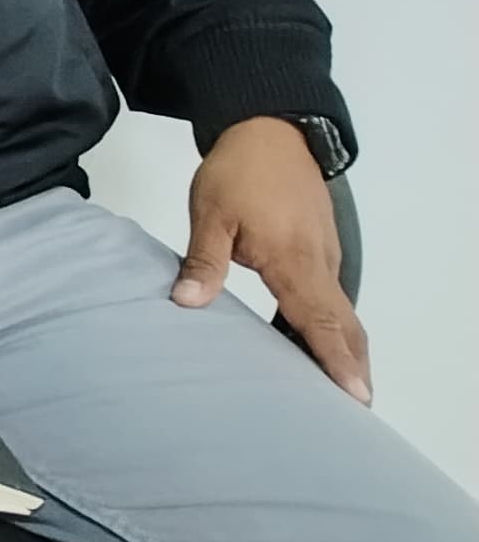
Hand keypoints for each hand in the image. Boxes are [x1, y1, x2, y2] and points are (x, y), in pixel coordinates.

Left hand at [176, 117, 367, 401]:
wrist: (271, 131)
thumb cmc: (240, 170)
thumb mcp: (211, 212)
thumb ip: (204, 259)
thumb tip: (187, 301)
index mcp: (294, 258)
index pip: (321, 318)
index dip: (336, 359)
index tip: (354, 394)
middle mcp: (320, 263)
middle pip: (344, 325)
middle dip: (349, 366)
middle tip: (351, 410)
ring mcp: (325, 257)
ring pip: (340, 313)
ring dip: (340, 350)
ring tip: (330, 393)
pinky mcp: (320, 252)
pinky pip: (330, 298)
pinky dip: (329, 327)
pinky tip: (307, 347)